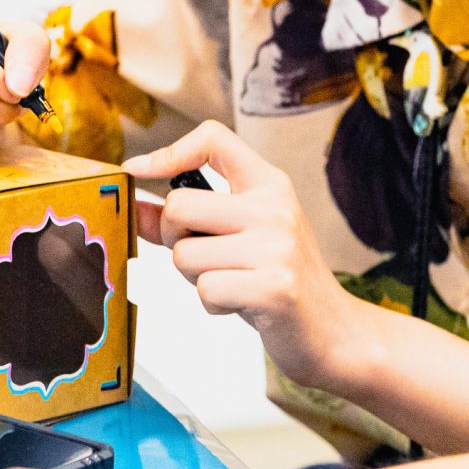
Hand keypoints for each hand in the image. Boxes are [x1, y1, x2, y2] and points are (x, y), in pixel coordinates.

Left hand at [122, 122, 372, 393]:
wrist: (334, 329)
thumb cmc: (277, 279)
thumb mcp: (238, 236)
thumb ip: (188, 220)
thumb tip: (135, 208)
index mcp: (269, 184)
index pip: (214, 138)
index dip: (168, 151)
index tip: (139, 171)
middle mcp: (275, 208)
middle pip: (178, 207)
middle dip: (175, 240)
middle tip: (206, 258)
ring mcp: (276, 247)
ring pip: (185, 255)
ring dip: (196, 279)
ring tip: (232, 283)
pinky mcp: (274, 288)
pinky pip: (206, 290)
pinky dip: (214, 304)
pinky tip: (243, 304)